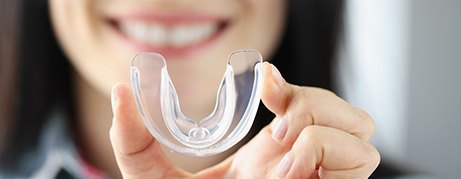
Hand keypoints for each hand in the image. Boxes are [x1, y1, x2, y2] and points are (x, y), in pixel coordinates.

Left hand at [109, 62, 379, 177]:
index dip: (290, 85)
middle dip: (310, 104)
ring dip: (317, 127)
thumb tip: (121, 92)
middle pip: (344, 109)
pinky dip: (325, 151)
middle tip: (270, 131)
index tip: (263, 82)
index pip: (306, 105)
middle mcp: (306, 164)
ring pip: (361, 127)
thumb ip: (137, 142)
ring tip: (278, 151)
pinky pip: (360, 156)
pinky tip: (290, 170)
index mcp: (270, 155)